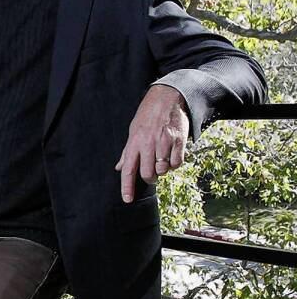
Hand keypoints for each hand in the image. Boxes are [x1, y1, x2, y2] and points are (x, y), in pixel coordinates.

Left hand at [115, 85, 189, 201]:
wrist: (168, 98)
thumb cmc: (148, 116)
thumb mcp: (133, 132)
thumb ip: (127, 152)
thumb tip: (119, 168)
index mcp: (134, 143)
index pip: (128, 170)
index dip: (127, 187)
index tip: (127, 200)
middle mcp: (148, 144)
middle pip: (148, 174)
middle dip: (150, 178)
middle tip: (152, 174)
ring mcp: (164, 143)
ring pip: (163, 170)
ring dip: (163, 170)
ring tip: (162, 159)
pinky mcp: (179, 141)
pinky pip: (177, 163)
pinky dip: (174, 163)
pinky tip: (172, 155)